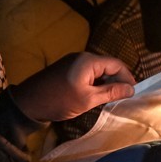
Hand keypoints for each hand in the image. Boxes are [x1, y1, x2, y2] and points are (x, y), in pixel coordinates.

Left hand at [10, 52, 134, 122]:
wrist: (27, 103)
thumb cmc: (59, 100)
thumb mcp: (88, 99)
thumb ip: (111, 92)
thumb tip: (131, 89)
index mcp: (88, 61)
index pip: (116, 64)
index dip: (127, 78)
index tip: (133, 93)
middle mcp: (82, 57)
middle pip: (108, 66)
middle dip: (117, 81)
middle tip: (123, 97)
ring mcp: (73, 63)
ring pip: (98, 71)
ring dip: (106, 83)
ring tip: (111, 98)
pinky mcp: (67, 70)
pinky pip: (88, 74)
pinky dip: (95, 83)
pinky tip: (95, 96)